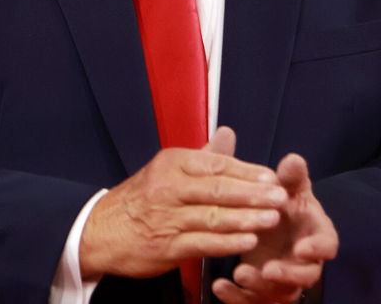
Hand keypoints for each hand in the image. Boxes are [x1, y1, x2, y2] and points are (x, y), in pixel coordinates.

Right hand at [79, 127, 286, 279]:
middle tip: (280, 197)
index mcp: (173, 164)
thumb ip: (204, 155)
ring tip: (271, 219)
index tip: (272, 177)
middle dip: (253, 194)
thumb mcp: (168, 168)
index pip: (217, 165)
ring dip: (246, 219)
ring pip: (213, 217)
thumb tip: (228, 133)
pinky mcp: (166, 247)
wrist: (100, 230)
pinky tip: (247, 241)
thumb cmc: (142, 198)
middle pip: (218, 189)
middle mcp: (169, 188)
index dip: (248, 171)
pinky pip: (202, 243)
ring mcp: (167, 218)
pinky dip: (226, 243)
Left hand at [211, 150, 338, 303]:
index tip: (302, 249)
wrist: (268, 224)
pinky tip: (220, 286)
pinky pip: (253, 302)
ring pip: (280, 293)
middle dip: (288, 275)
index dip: (317, 249)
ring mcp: (285, 280)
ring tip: (239, 274)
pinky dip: (236, 298)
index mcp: (315, 233)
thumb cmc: (282, 205)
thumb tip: (293, 159)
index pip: (327, 245)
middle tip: (268, 270)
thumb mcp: (286, 189)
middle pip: (306, 276)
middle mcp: (304, 261)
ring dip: (260, 288)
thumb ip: (290, 177)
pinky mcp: (264, 293)